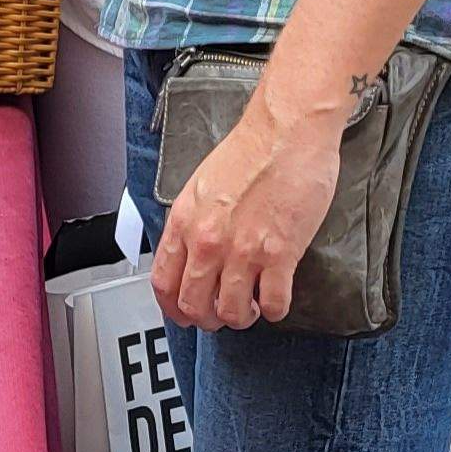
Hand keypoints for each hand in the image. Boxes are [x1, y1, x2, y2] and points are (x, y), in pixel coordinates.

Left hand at [152, 90, 343, 329]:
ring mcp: (243, 251)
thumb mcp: (201, 186)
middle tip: (220, 314)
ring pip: (232, 313)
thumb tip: (191, 253)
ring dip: (242, 317)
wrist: (287, 132)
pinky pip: (273, 304)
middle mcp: (208, 241)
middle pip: (194, 306)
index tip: (184, 314)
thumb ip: (193, 222)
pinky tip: (276, 298)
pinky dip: (274, 310)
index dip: (173, 308)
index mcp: (185, 222)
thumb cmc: (251, 150)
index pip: (163, 283)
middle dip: (207, 319)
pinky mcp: (280, 254)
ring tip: (251, 306)